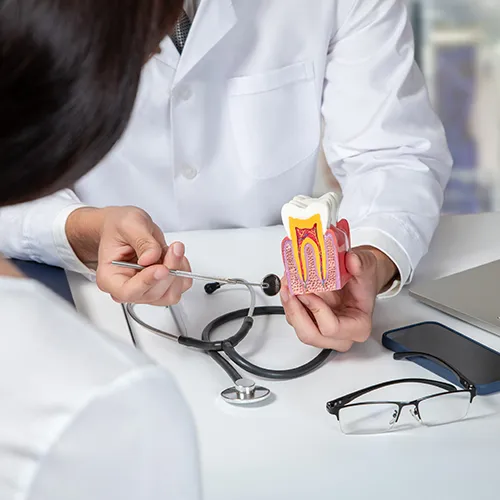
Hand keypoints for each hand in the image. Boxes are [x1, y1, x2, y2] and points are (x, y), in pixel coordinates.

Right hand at [66, 206, 191, 304]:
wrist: (124, 228)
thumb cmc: (119, 228)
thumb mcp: (129, 224)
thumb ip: (142, 241)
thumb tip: (151, 257)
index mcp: (110, 277)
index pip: (128, 292)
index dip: (148, 282)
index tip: (162, 268)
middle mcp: (128, 288)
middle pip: (153, 294)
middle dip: (169, 271)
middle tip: (175, 248)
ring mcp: (146, 289)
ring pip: (170, 294)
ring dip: (178, 271)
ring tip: (172, 250)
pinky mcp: (161, 286)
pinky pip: (180, 286)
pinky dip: (184, 271)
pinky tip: (175, 256)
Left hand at [280, 246, 396, 351]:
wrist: (359, 279)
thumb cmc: (364, 279)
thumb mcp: (367, 266)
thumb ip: (361, 264)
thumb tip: (352, 260)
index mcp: (358, 326)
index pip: (332, 328)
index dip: (316, 310)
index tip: (307, 292)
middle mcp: (340, 335)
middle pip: (310, 334)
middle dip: (295, 311)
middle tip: (290, 290)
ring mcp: (323, 330)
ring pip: (298, 327)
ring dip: (289, 305)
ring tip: (287, 284)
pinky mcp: (311, 322)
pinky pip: (294, 318)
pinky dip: (289, 302)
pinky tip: (289, 286)